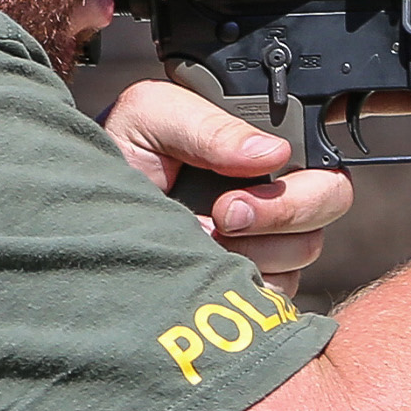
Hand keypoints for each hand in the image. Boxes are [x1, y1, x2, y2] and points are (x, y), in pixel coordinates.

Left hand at [101, 76, 358, 297]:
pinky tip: (204, 269)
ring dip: (252, 250)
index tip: (242, 193)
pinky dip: (242, 285)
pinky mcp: (256, 286)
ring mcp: (271, 241)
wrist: (81, 213)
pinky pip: (278, 293)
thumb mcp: (151, 116)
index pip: (323, 154)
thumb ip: (209, 124)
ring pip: (304, 251)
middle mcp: (275, 191)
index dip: (303, 177)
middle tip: (222, 215)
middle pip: (330, 203)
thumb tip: (272, 151)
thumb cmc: (118, 154)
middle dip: (281, 214)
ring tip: (198, 238)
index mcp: (261, 146)